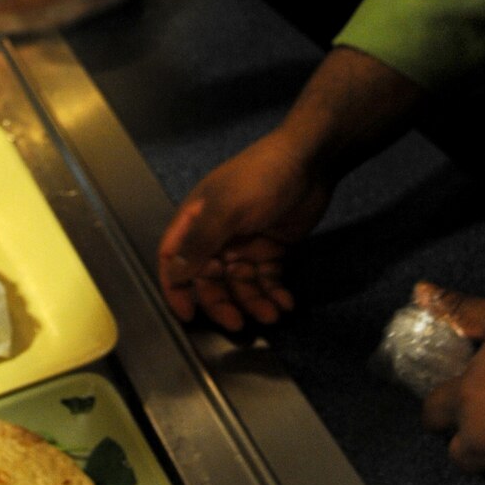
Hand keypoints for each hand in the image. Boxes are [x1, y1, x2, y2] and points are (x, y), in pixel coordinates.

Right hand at [157, 130, 332, 332]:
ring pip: (240, 284)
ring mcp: (245, 244)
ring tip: (272, 314)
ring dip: (253, 302)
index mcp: (196, 221)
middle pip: (208, 280)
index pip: (174, 260)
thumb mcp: (227, 208)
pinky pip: (266, 279)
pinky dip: (274, 293)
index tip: (186, 315)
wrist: (310, 161)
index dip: (176, 288)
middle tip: (238, 323)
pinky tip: (286, 303)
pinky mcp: (271, 249)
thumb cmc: (261, 179)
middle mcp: (216, 236)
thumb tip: (174, 274)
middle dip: (221, 302)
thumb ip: (200, 242)